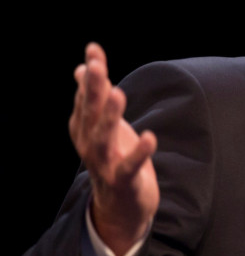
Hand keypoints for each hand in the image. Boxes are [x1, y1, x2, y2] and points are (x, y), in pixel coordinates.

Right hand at [69, 43, 158, 255]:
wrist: (120, 206)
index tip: (94, 50)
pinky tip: (150, 137)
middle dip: (92, 90)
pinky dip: (139, 154)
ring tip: (118, 94)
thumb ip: (94, 98)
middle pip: (89, 114)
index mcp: (83, 128)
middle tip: (96, 66)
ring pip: (102, 139)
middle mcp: (88, 144)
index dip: (90, 73)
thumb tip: (83, 67)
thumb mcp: (103, 126)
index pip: (85, 96)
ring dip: (109, 117)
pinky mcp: (122, 181)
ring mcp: (104, 164)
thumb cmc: (114, 158)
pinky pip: (129, 167)